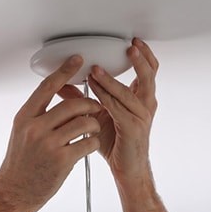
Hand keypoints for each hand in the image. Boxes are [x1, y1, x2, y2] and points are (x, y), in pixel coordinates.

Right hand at [0, 54, 102, 210]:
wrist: (14, 193)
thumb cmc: (20, 164)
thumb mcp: (22, 134)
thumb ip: (39, 116)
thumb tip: (59, 96)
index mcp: (25, 118)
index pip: (47, 87)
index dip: (65, 71)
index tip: (78, 60)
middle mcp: (35, 128)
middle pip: (72, 105)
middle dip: (90, 105)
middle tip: (95, 108)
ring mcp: (48, 144)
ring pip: (84, 123)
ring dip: (94, 125)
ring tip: (92, 130)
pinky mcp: (62, 160)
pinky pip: (88, 142)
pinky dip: (93, 142)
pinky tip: (89, 145)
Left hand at [58, 37, 157, 183]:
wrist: (126, 169)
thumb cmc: (116, 142)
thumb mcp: (98, 114)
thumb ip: (82, 98)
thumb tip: (61, 84)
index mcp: (140, 98)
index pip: (148, 71)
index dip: (143, 55)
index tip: (133, 41)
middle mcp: (145, 105)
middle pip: (149, 75)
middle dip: (139, 59)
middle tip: (129, 46)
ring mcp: (141, 117)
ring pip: (128, 92)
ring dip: (110, 80)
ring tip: (96, 69)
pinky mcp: (133, 129)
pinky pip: (119, 109)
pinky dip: (106, 98)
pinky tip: (95, 90)